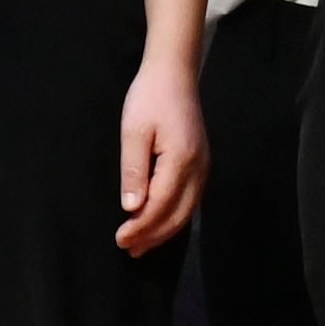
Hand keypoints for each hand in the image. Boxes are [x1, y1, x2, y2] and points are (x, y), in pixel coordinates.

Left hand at [121, 54, 211, 256]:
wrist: (174, 75)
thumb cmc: (149, 99)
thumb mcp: (133, 131)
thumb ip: (133, 170)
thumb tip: (132, 207)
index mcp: (181, 162)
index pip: (161, 206)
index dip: (142, 227)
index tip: (121, 240)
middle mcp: (198, 170)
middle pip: (178, 214)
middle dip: (153, 235)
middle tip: (129, 249)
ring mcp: (203, 167)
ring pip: (187, 210)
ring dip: (164, 229)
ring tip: (141, 244)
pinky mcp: (200, 163)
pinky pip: (190, 199)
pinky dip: (174, 215)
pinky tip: (160, 222)